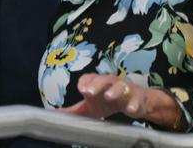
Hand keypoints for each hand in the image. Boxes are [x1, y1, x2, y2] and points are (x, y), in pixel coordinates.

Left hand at [58, 73, 181, 129]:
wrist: (135, 102)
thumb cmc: (107, 102)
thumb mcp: (90, 107)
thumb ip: (74, 110)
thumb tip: (55, 114)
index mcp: (97, 82)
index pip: (89, 78)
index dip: (85, 83)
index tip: (81, 90)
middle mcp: (110, 82)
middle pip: (103, 80)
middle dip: (96, 85)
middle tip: (88, 92)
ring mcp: (125, 89)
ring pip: (120, 86)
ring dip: (114, 91)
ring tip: (108, 97)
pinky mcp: (138, 98)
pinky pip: (136, 99)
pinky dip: (134, 104)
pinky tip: (130, 110)